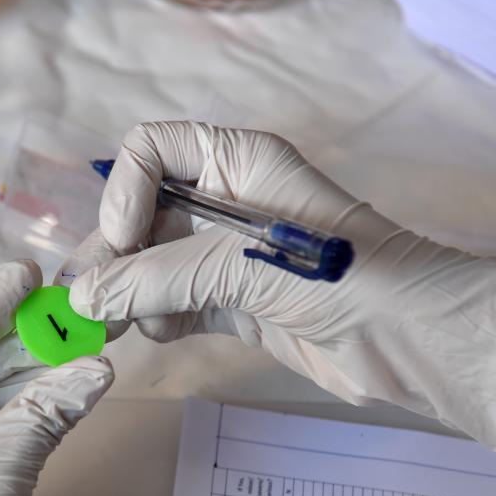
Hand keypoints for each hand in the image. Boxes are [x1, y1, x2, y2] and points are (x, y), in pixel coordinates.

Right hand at [67, 121, 495, 455]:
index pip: (151, 151)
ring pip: (149, 264)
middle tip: (82, 304)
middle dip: (111, 257)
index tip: (121, 242)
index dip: (124, 191)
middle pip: (139, 215)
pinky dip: (155, 318)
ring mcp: (225, 254)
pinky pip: (170, 302)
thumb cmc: (342, 279)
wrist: (413, 344)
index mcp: (234, 162)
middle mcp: (223, 201)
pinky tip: (159, 334)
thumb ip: (158, 279)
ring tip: (110, 328)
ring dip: (127, 294)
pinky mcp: (231, 301)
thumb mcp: (244, 264)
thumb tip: (83, 297)